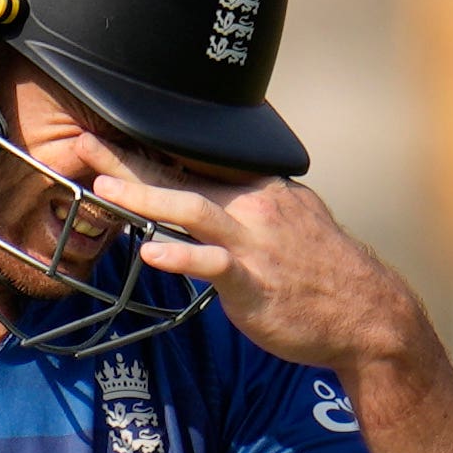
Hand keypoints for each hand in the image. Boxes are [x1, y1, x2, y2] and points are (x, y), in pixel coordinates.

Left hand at [85, 145, 423, 374]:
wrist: (368, 316)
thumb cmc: (326, 277)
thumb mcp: (293, 225)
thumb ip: (254, 210)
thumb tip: (222, 203)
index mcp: (260, 190)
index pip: (195, 163)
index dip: (148, 150)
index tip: (109, 136)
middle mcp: (255, 205)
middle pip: (182, 174)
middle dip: (129, 157)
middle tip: (84, 143)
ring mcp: (255, 242)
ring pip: (192, 208)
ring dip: (143, 195)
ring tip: (103, 187)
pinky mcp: (255, 281)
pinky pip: (213, 264)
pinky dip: (181, 257)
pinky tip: (152, 254)